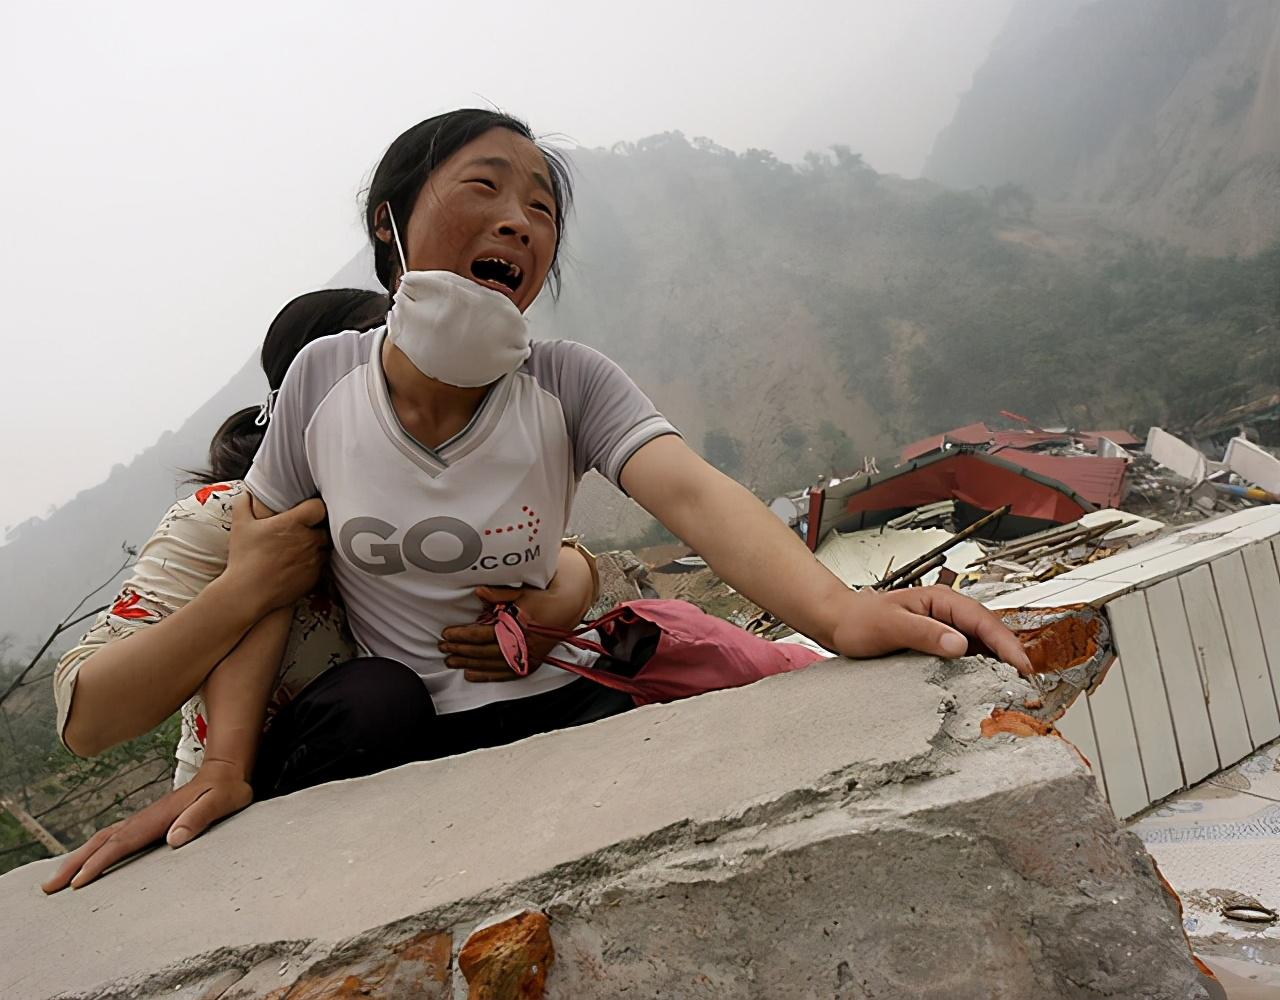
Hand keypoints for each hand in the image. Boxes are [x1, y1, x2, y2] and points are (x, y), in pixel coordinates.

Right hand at [40, 759, 252, 893]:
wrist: (226, 771)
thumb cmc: (226, 790)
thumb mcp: (221, 802)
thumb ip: (200, 818)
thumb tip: (175, 838)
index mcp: (159, 817)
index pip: (122, 842)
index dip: (99, 862)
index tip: (78, 881)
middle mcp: (145, 818)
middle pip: (102, 841)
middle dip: (74, 863)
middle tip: (49, 887)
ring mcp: (144, 819)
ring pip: (104, 839)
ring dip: (79, 858)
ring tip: (57, 879)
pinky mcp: (148, 822)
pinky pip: (113, 838)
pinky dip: (94, 850)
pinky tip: (87, 861)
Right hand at [223, 493, 327, 615]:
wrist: (248, 592)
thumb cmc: (244, 558)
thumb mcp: (240, 526)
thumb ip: (244, 504)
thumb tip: (247, 494)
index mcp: (294, 523)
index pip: (319, 507)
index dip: (315, 507)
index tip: (307, 510)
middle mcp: (309, 539)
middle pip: (325, 527)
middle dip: (316, 528)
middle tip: (303, 530)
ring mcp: (315, 559)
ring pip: (325, 547)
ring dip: (316, 546)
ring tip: (300, 549)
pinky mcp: (316, 576)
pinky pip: (322, 565)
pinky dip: (314, 563)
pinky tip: (299, 564)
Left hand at [441, 557, 594, 681]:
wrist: (568, 607)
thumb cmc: (544, 597)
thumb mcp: (522, 591)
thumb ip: (499, 594)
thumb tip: (478, 592)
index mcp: (517, 626)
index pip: (482, 634)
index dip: (461, 636)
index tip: (446, 634)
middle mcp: (522, 645)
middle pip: (483, 651)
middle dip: (460, 651)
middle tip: (443, 649)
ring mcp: (527, 657)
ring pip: (491, 665)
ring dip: (469, 664)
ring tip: (452, 662)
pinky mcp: (530, 663)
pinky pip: (505, 673)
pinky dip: (487, 675)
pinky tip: (471, 674)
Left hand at [830, 586, 1033, 675]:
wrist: (840, 624)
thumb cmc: (860, 620)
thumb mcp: (890, 625)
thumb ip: (924, 633)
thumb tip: (959, 644)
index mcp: (941, 601)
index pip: (983, 620)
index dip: (1006, 643)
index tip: (1022, 666)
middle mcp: (948, 614)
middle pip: (990, 634)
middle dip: (1011, 657)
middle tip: (1029, 685)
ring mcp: (946, 630)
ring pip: (983, 647)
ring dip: (1000, 666)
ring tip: (1016, 691)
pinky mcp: (940, 647)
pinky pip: (968, 658)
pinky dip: (982, 672)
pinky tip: (989, 688)